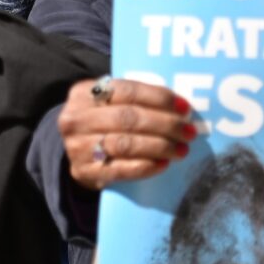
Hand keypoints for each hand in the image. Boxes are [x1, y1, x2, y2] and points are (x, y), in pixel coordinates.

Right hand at [58, 77, 196, 188]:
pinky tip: (163, 163)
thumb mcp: (108, 103)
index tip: (184, 107)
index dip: (159, 98)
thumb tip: (179, 108)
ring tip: (181, 149)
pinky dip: (146, 166)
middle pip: (128, 118)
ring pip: (126, 144)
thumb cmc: (102, 122)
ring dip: (160, 147)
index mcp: (83, 92)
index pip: (128, 90)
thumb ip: (135, 100)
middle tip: (188, 131)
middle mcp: (76, 118)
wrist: (75, 154)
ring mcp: (77, 147)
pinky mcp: (85, 172)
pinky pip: (122, 170)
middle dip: (165, 124)